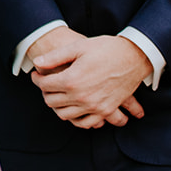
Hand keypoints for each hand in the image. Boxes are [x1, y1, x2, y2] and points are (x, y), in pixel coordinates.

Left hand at [31, 34, 149, 128]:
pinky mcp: (105, 110)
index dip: (37, 79)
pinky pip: (85, 123)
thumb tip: (37, 63)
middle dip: (44, 92)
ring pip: (65, 115)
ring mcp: (93, 106)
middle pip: (51, 101)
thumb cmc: (106, 49)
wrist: (134, 57)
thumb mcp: (79, 47)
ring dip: (57, 106)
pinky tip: (73, 110)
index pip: (44, 85)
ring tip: (57, 96)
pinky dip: (76, 119)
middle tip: (45, 84)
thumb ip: (55, 57)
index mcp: (72, 80)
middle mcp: (81, 97)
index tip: (36, 75)